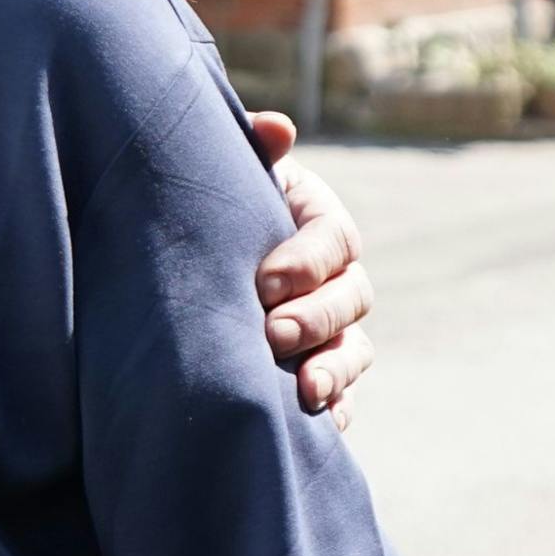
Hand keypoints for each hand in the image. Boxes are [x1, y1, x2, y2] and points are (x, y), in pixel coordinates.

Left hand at [243, 111, 372, 426]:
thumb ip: (253, 148)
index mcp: (320, 224)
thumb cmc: (217, 205)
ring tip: (307, 392)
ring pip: (354, 352)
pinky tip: (315, 427)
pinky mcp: (320, 372)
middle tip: (274, 334)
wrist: (199, 253)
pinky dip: (334, 412)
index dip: (307, 260)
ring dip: (335, 371)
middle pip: (351, 299)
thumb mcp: (232, 172)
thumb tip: (277, 128)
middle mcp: (337, 278)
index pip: (333, 240)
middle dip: (317, 319)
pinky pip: (342, 397)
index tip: (264, 280)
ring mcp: (334, 330)